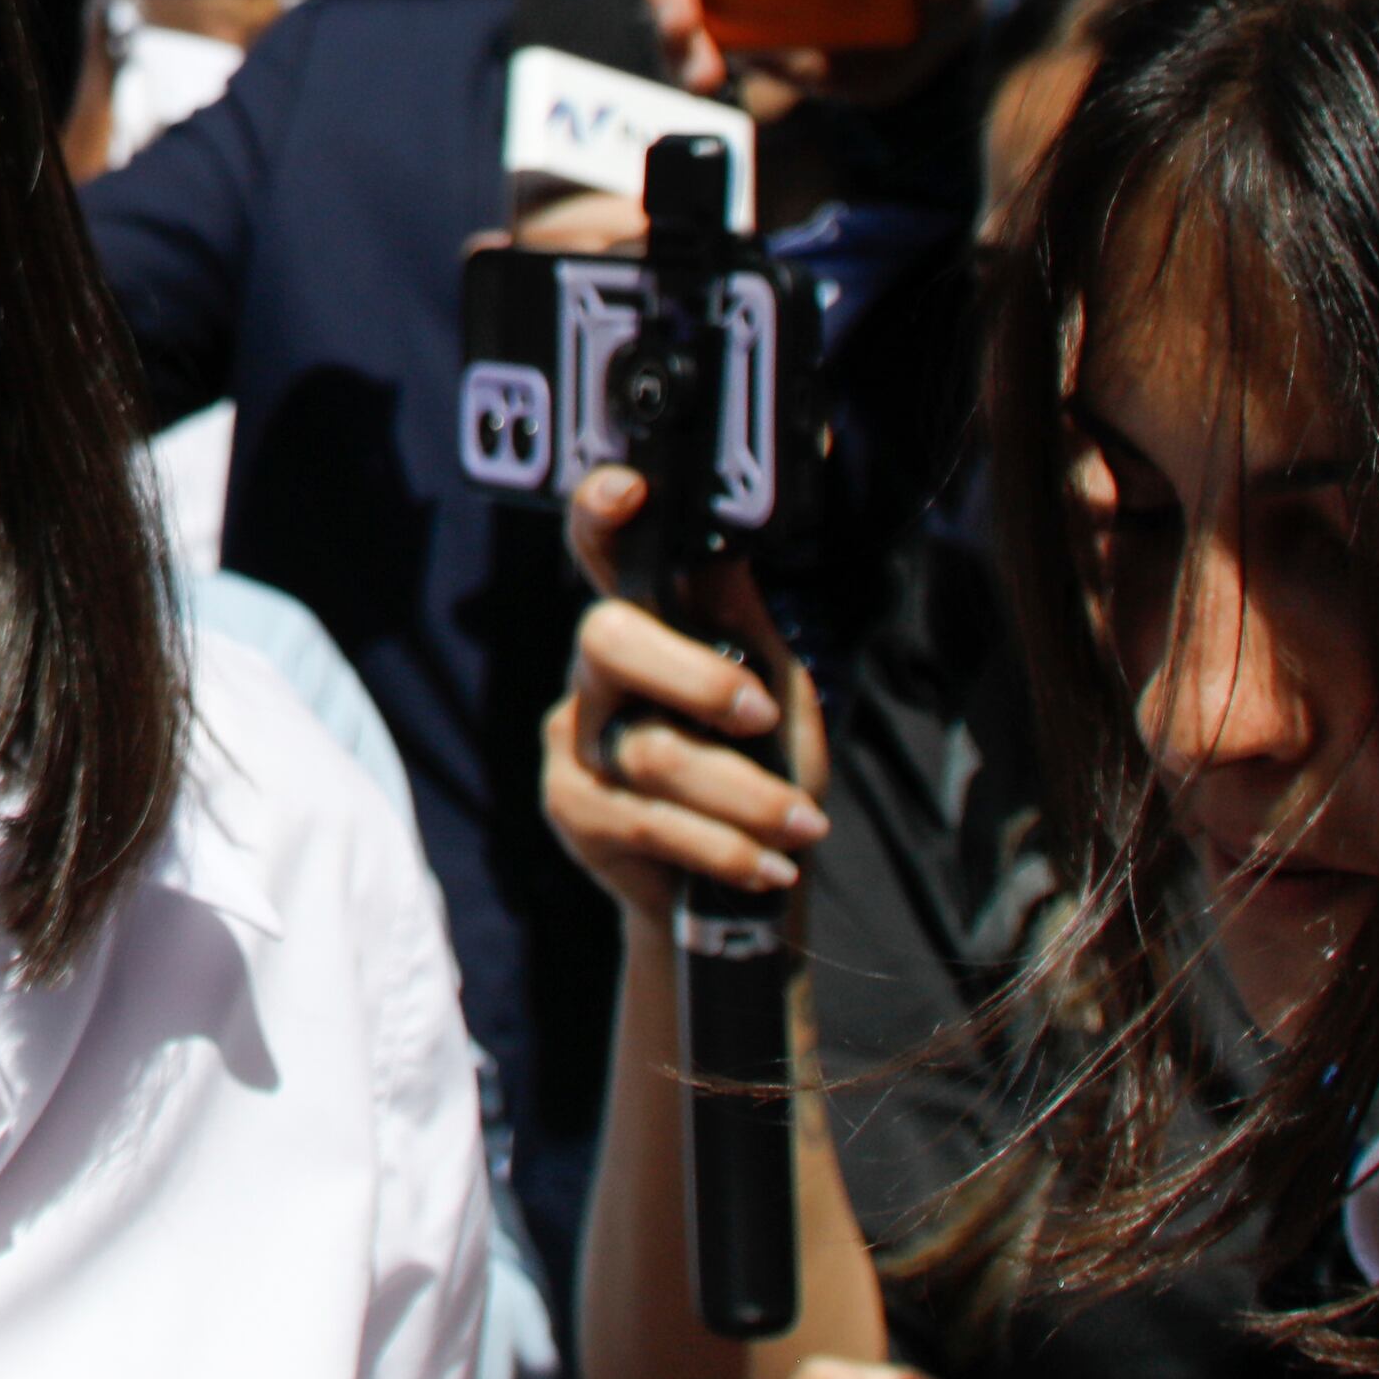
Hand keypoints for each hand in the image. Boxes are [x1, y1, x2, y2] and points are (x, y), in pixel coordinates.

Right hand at [541, 466, 827, 923]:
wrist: (738, 888)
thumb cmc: (761, 775)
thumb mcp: (778, 694)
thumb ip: (747, 627)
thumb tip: (728, 545)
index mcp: (647, 628)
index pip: (605, 555)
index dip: (602, 517)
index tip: (627, 490)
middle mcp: (597, 673)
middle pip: (610, 640)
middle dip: (696, 677)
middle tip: (762, 714)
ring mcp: (577, 741)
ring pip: (653, 751)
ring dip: (747, 795)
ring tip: (802, 826)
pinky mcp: (575, 809)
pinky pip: (652, 822)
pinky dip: (725, 848)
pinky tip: (766, 865)